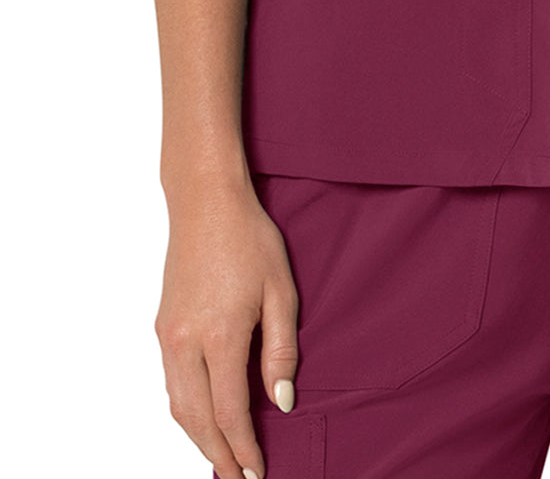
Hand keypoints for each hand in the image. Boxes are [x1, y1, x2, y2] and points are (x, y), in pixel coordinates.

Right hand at [155, 174, 298, 478]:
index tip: (256, 472)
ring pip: (177, 405)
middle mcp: (185, 341)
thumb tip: (281, 401)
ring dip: (198, 436)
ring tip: (223, 455)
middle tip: (238, 478)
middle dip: (217, 453)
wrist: (205, 203)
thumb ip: (281, 349)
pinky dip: (185, 410)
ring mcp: (168, 335)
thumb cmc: (249, 240)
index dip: (243, 446)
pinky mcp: (161, 327)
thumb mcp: (280, 290)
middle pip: (196, 419)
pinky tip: (203, 417)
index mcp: (220, 335)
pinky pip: (171, 383)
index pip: (229, 410)